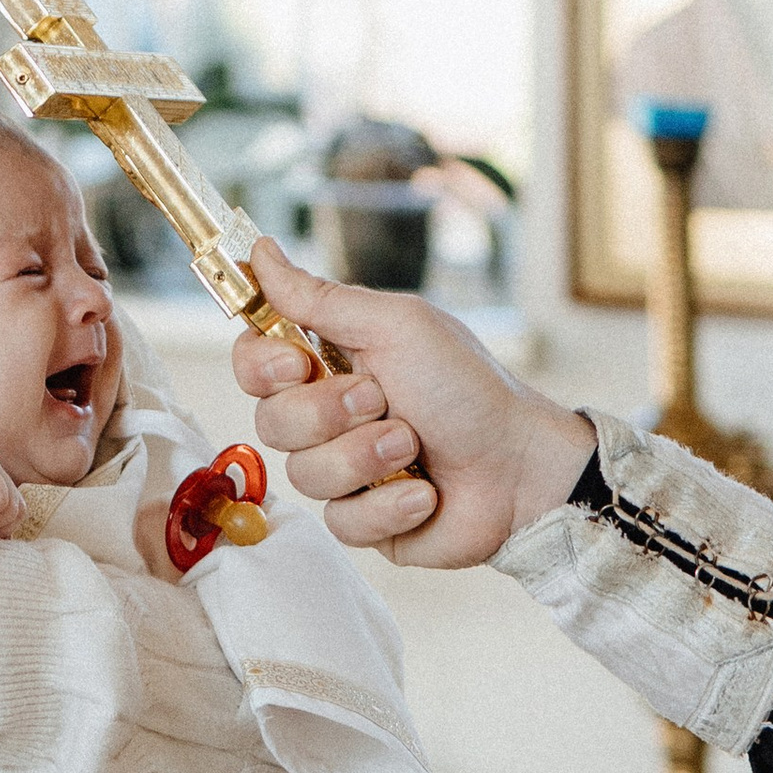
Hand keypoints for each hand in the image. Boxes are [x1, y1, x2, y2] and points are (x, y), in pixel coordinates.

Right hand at [231, 238, 596, 565]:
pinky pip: (340, 522)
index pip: (253, 362)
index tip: (297, 364)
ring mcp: (344, 471)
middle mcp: (329, 417)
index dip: (261, 367)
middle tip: (382, 401)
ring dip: (366, 459)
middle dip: (328, 415)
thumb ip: (321, 298)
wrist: (520, 466)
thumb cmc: (467, 387)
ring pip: (303, 476)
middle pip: (269, 422)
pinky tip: (425, 494)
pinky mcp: (363, 520)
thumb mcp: (397, 328)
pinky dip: (389, 506)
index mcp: (332, 361)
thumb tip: (261, 250)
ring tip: (415, 449)